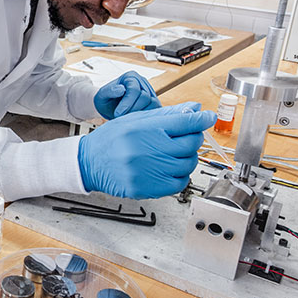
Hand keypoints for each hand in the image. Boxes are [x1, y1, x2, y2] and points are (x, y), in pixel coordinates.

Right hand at [77, 102, 216, 198]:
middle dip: (193, 138)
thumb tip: (195, 110)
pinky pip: (179, 183)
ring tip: (173, 154)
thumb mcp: (136, 120)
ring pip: (187, 164)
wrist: (89, 162)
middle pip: (191, 143)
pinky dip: (180, 176)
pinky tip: (169, 169)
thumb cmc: (112, 139)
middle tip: (184, 138)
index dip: (201, 119)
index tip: (208, 118)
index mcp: (145, 128)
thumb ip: (167, 115)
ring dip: (186, 158)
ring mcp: (148, 170)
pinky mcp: (148, 188)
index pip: (185, 122)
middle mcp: (148, 149)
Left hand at [94, 71, 160, 119]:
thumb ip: (109, 91)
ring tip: (128, 118)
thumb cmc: (106, 100)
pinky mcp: (154, 103)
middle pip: (145, 97)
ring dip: (140, 114)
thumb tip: (121, 89)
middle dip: (132, 110)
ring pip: (153, 103)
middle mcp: (143, 83)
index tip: (117, 114)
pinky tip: (136, 119)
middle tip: (122, 118)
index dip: (127, 103)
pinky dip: (147, 116)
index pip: (134, 89)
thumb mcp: (102, 95)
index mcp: (131, 77)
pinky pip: (157, 109)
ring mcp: (150, 92)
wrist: (110, 107)